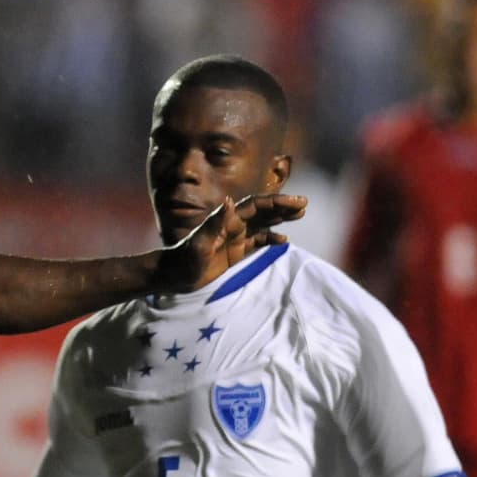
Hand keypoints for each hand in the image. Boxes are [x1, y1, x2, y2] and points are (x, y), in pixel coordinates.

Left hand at [156, 193, 306, 290]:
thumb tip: (229, 201)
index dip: (275, 202)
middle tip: (304, 204)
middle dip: (282, 206)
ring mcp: (234, 239)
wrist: (172, 275)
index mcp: (226, 221)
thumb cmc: (183, 260)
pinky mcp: (234, 253)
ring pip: (262, 224)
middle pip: (262, 211)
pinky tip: (283, 240)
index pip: (256, 206)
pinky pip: (256, 242)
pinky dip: (270, 239)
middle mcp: (232, 226)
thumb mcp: (199, 243)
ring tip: (300, 214)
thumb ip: (214, 223)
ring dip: (280, 218)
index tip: (296, 201)